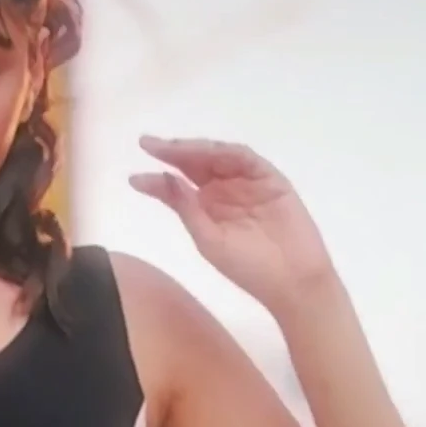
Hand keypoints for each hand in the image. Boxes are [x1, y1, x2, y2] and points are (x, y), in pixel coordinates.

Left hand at [130, 136, 336, 313]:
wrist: (291, 281)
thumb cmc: (248, 268)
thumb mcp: (208, 240)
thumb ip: (186, 208)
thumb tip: (164, 178)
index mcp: (206, 207)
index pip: (176, 187)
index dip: (155, 180)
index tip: (133, 178)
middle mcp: (223, 190)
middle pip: (194, 165)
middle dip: (172, 153)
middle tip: (149, 145)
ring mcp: (247, 182)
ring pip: (218, 157)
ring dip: (196, 149)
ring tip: (173, 148)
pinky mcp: (270, 179)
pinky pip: (247, 160)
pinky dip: (228, 153)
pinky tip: (209, 152)